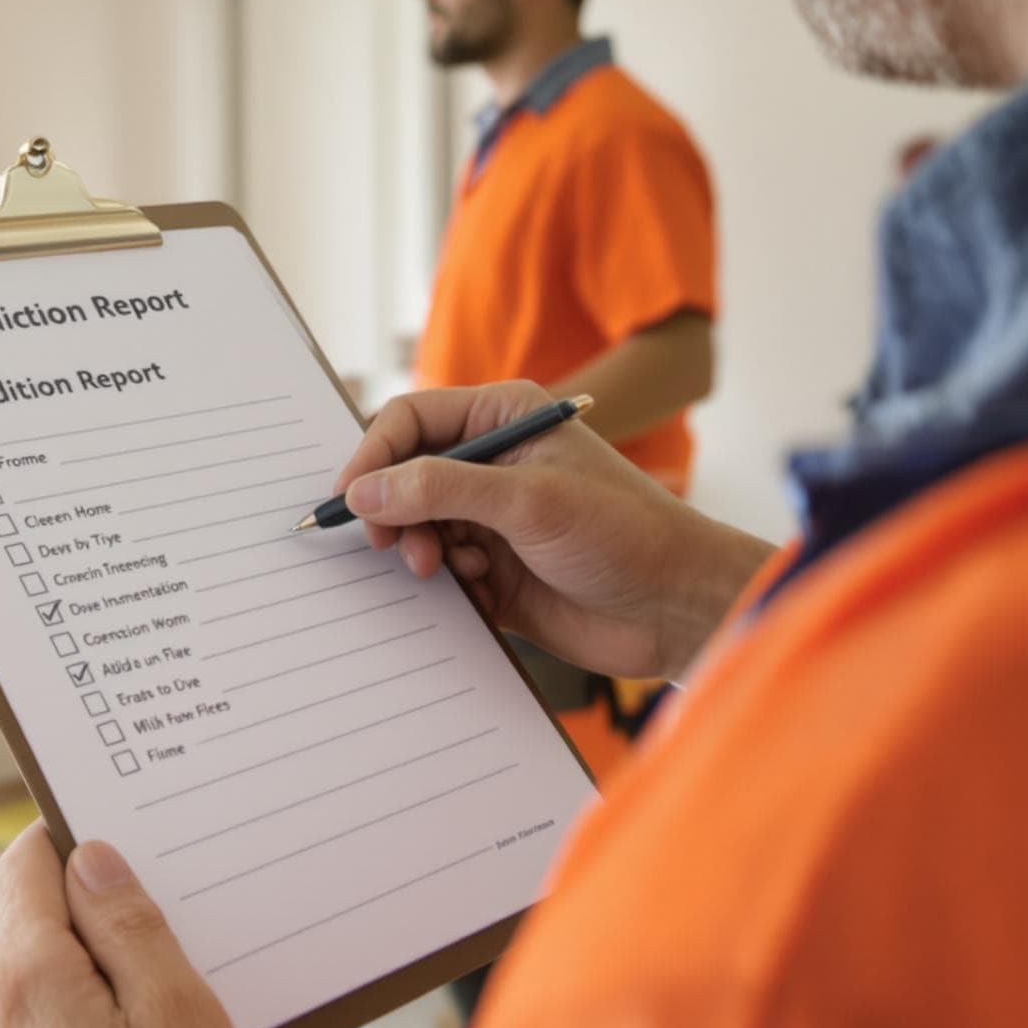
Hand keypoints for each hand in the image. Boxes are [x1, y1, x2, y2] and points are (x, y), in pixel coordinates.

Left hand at [0, 824, 239, 1027]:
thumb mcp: (174, 1013)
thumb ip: (130, 927)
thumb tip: (92, 858)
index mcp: (22, 972)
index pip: (27, 861)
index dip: (74, 841)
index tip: (124, 839)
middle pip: (28, 917)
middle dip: (89, 913)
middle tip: (160, 927)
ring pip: (28, 970)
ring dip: (80, 968)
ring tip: (149, 994)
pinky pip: (28, 1015)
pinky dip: (67, 1009)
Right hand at [337, 381, 772, 680]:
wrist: (676, 609)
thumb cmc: (623, 533)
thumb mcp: (528, 500)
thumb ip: (439, 489)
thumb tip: (363, 492)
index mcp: (502, 418)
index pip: (410, 420)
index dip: (373, 455)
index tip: (351, 500)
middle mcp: (492, 462)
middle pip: (404, 475)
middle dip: (393, 511)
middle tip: (390, 546)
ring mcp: (491, 517)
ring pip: (416, 526)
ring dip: (419, 549)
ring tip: (443, 570)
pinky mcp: (493, 570)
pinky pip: (439, 571)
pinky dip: (445, 582)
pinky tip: (480, 589)